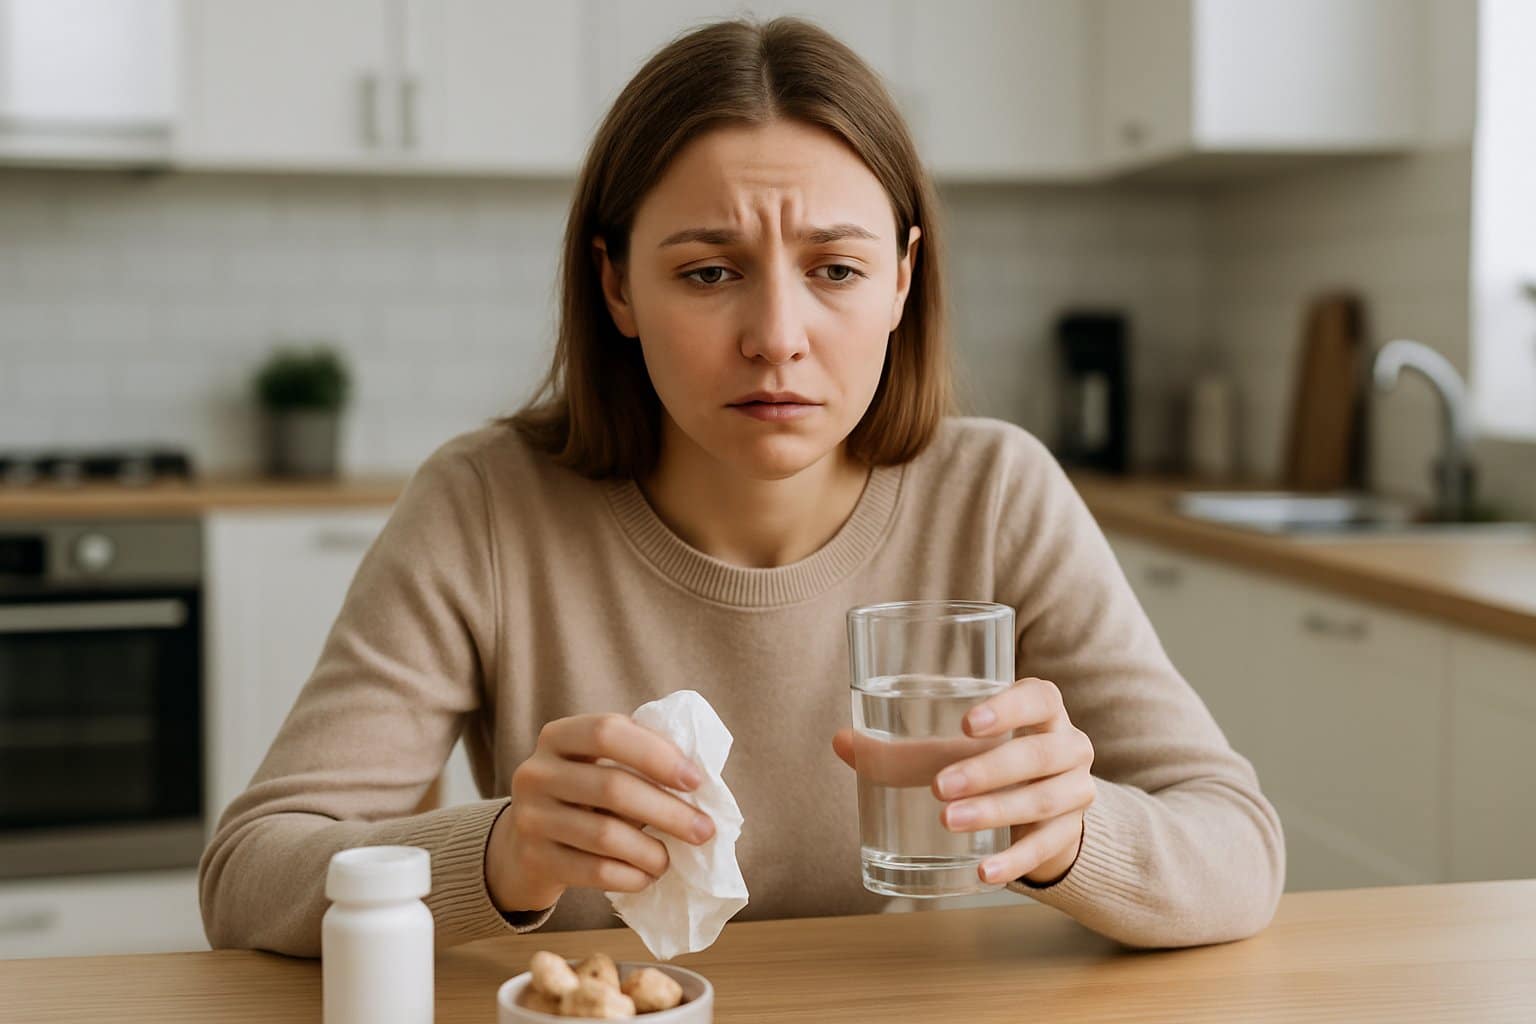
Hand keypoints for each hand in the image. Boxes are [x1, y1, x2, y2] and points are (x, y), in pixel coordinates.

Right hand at [487, 713, 715, 913]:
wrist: (523, 845)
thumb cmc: (581, 799)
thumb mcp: (598, 768)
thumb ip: (637, 763)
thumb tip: (698, 785)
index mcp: (558, 737)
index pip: (607, 732)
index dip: (656, 754)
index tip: (695, 781)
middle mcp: (536, 773)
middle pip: (612, 787)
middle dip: (668, 811)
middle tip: (704, 830)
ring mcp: (530, 817)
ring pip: (605, 835)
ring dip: (651, 851)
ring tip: (671, 859)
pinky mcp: (534, 860)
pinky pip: (594, 871)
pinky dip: (630, 876)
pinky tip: (646, 876)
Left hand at [833, 677, 1093, 886]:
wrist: (1043, 806)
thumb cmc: (986, 758)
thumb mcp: (952, 748)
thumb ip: (900, 749)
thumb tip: (841, 742)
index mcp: (1042, 710)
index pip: (1040, 698)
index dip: (1009, 708)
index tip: (966, 725)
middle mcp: (1069, 746)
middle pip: (1037, 754)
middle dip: (987, 770)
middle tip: (938, 786)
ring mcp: (1075, 791)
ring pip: (1042, 800)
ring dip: (994, 812)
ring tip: (949, 821)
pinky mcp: (1069, 833)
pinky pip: (1044, 848)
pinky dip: (1013, 861)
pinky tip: (983, 872)